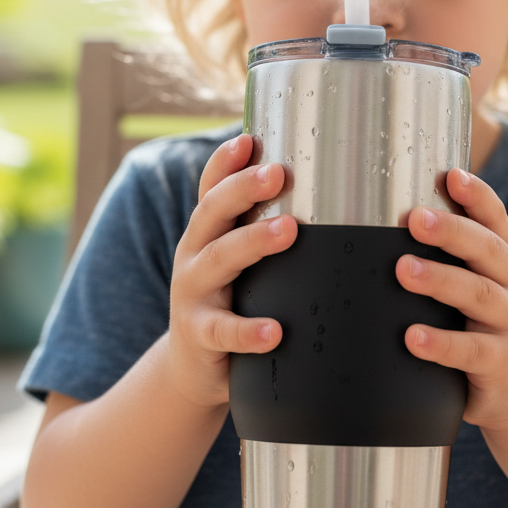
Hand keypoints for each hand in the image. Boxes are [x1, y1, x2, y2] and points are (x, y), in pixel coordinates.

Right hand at [164, 134, 295, 408]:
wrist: (192, 367)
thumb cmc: (230, 299)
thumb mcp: (236, 258)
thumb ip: (260, 225)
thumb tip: (315, 182)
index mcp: (207, 231)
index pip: (210, 188)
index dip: (225, 162)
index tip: (248, 140)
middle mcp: (194, 254)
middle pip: (212, 213)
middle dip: (243, 189)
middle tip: (277, 174)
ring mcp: (194, 295)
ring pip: (218, 261)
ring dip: (253, 242)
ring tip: (288, 230)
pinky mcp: (201, 336)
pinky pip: (223, 331)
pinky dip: (248, 330)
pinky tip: (275, 331)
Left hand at [396, 168, 507, 431]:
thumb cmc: (485, 324)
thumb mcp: (480, 283)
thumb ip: (452, 254)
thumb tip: (394, 213)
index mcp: (504, 259)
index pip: (495, 220)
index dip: (477, 195)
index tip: (452, 175)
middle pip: (487, 250)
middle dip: (452, 231)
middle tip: (415, 218)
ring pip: (478, 295)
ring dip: (441, 279)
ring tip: (404, 269)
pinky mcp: (500, 363)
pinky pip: (470, 352)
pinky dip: (441, 344)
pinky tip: (412, 337)